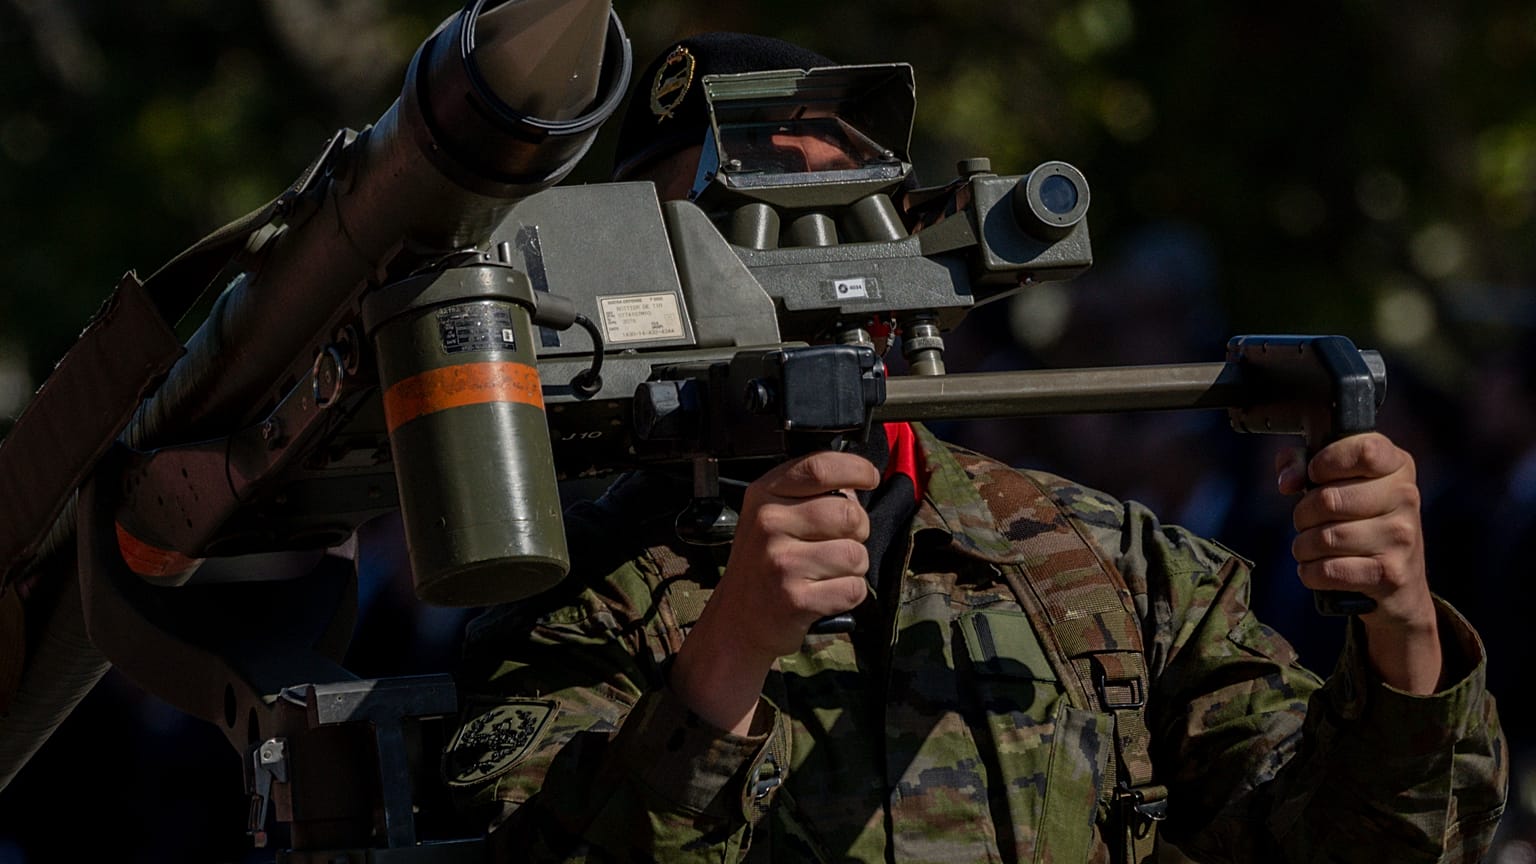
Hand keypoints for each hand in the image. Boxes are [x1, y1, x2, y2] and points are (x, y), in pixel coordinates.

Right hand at [671, 451, 879, 731]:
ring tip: (829, 572)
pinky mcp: (794, 599)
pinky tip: (826, 594)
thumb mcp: (772, 516)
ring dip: (854, 567)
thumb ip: (809, 494)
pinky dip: (849, 595)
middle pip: (849, 513)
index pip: (820, 467)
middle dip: (859, 530)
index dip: (856, 469)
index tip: (869, 477)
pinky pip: (853, 589)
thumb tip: (858, 483)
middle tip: (841, 542)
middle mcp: (768, 523)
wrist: (736, 622)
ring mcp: (780, 562)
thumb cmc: (764, 564)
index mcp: (764, 494)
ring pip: (856, 554)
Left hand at [1277, 432, 1442, 692]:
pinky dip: (1310, 573)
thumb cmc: (1359, 521)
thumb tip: (1287, 481)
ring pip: (1324, 538)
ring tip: (1312, 547)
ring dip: (1303, 546)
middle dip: (1303, 514)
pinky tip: (1318, 570)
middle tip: (1307, 522)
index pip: (1364, 450)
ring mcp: (1402, 538)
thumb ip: (1303, 463)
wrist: (1400, 582)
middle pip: (1328, 500)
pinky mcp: (1390, 574)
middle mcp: (1406, 498)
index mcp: (1397, 466)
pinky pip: (1328, 570)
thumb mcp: (1340, 482)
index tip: (1315, 475)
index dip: (1327, 461)